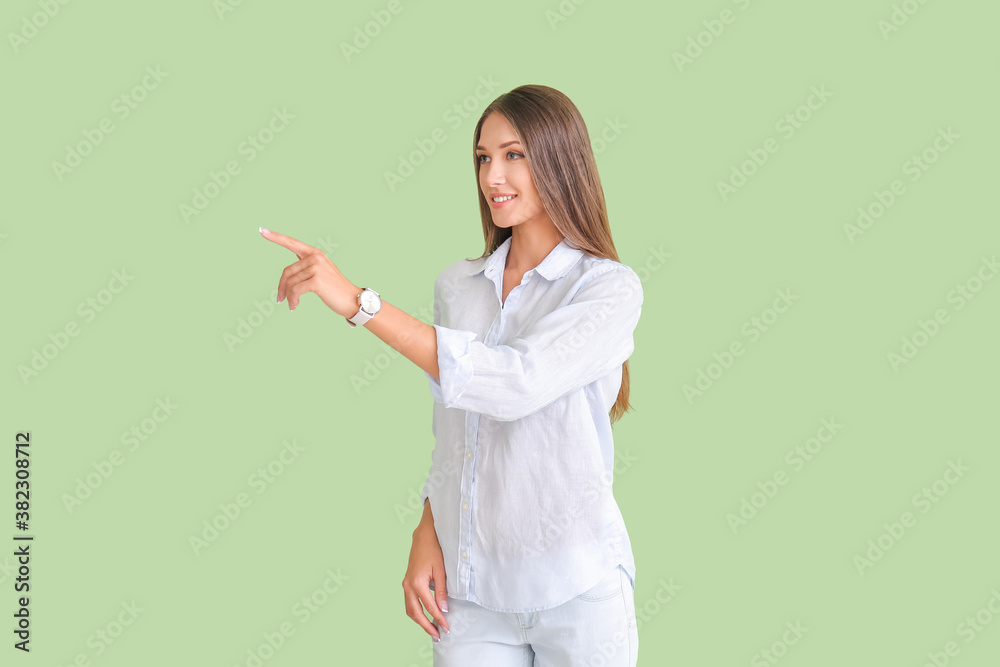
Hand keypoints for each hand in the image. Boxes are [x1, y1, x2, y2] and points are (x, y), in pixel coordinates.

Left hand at [259, 227, 358, 313]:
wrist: (352, 300)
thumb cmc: (335, 289)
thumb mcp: (321, 272)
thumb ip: (306, 267)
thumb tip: (288, 274)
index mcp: (316, 253)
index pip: (292, 243)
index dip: (276, 237)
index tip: (262, 231)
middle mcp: (316, 257)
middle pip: (287, 271)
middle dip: (281, 287)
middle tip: (279, 299)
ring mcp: (316, 268)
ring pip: (290, 283)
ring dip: (288, 296)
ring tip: (292, 304)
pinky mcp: (316, 281)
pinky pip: (295, 291)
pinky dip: (292, 300)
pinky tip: (294, 306)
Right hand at [402, 523, 449, 640]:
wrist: (423, 537)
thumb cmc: (434, 550)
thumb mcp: (441, 570)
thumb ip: (441, 591)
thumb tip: (443, 609)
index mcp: (417, 583)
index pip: (430, 607)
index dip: (439, 619)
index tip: (447, 628)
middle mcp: (408, 586)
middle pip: (416, 613)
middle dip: (426, 626)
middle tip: (438, 635)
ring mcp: (405, 584)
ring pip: (410, 610)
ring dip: (419, 621)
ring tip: (431, 629)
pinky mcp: (406, 582)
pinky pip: (409, 602)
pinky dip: (416, 612)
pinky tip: (425, 616)